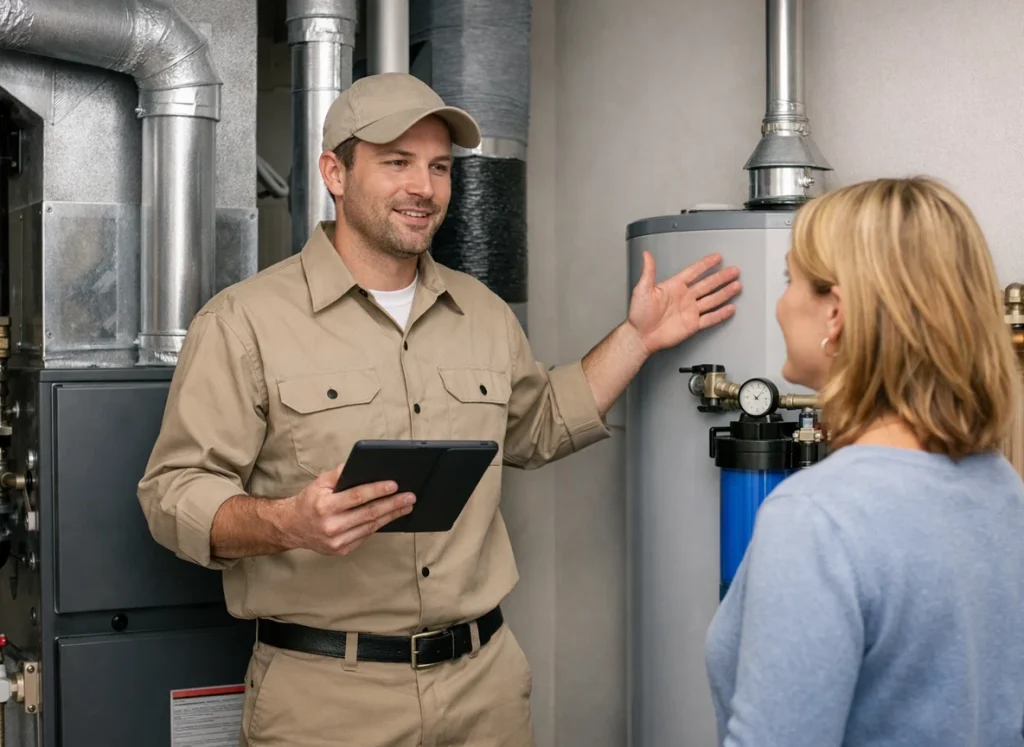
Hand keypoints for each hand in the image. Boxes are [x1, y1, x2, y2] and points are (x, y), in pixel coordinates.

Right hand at [276, 464, 415, 555]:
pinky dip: (379, 525)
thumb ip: (339, 474)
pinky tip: (390, 516)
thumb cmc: (309, 502)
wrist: (292, 527)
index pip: (357, 497)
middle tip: (410, 496)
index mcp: (324, 506)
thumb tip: (360, 466)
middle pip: (369, 513)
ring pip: (371, 526)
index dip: (377, 490)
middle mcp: (331, 526)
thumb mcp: (319, 483)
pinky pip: (365, 535)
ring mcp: (337, 541)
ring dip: (391, 515)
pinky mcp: (342, 549)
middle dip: (392, 504)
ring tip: (406, 506)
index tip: (394, 485)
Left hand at [626, 251, 740, 354]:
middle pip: (707, 284)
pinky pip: (710, 318)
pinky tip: (730, 309)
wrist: (640, 336)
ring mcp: (690, 311)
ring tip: (737, 286)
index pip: (693, 272)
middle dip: (721, 277)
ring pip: (712, 300)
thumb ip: (648, 272)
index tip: (716, 258)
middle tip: (734, 270)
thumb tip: (647, 254)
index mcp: (674, 287)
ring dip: (725, 293)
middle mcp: (684, 297)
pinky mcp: (692, 325)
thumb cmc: (638, 315)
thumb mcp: (642, 289)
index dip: (705, 265)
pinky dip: (720, 314)